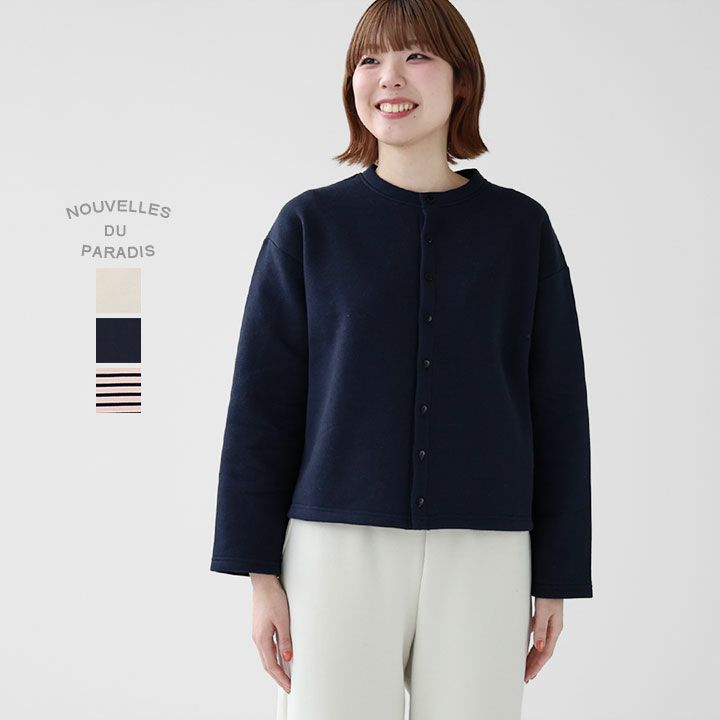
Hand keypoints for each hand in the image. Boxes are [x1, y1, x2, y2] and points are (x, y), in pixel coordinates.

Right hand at [250, 573, 292, 693]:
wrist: (264, 583)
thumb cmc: (272, 598)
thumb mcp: (282, 619)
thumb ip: (285, 640)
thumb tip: (288, 658)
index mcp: (262, 638)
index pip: (272, 665)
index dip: (281, 678)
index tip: (289, 686)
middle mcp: (258, 638)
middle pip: (268, 664)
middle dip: (278, 677)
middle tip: (288, 686)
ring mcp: (258, 633)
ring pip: (266, 656)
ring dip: (276, 668)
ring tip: (286, 676)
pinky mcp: (261, 628)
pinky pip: (267, 648)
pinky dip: (274, 657)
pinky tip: (281, 657)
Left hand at [524, 597, 562, 682]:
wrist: (554, 579)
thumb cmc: (550, 593)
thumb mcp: (544, 610)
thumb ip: (540, 628)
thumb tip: (538, 647)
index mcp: (555, 629)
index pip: (545, 653)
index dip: (536, 665)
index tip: (528, 675)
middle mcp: (553, 629)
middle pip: (543, 652)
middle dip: (534, 665)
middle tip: (526, 677)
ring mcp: (549, 624)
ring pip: (541, 645)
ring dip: (533, 657)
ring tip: (527, 668)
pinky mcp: (544, 618)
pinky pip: (538, 637)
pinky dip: (533, 645)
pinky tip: (529, 649)